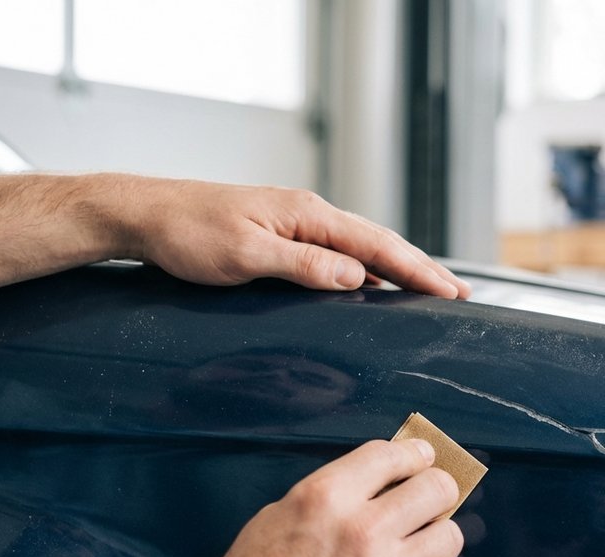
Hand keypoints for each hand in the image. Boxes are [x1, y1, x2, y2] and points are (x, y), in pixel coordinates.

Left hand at [101, 175, 470, 298]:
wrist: (146, 215)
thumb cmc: (189, 233)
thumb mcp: (246, 253)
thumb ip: (303, 265)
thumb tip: (356, 275)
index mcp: (308, 215)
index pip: (377, 245)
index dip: (417, 270)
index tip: (450, 292)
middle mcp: (309, 214)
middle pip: (378, 243)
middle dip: (421, 269)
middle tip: (458, 294)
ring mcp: (297, 223)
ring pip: (361, 248)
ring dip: (397, 269)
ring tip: (429, 289)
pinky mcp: (282, 235)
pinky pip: (338, 253)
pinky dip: (366, 269)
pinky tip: (373, 284)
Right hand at [102, 439, 464, 556]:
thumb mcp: (274, 522)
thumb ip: (329, 498)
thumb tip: (376, 483)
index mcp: (325, 498)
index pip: (392, 455)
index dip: (414, 452)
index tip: (424, 456)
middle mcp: (363, 530)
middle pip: (437, 489)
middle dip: (437, 489)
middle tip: (431, 497)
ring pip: (449, 536)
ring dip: (435, 535)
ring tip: (417, 543)